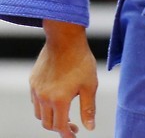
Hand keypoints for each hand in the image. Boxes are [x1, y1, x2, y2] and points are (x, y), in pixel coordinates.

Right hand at [30, 21, 97, 136]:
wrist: (65, 38)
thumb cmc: (80, 60)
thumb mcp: (90, 85)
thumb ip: (88, 108)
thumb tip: (90, 127)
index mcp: (59, 100)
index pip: (60, 127)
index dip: (68, 134)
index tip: (74, 134)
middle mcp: (44, 97)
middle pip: (47, 123)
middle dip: (59, 127)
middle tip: (71, 125)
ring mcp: (36, 89)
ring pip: (39, 113)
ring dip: (49, 117)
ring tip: (63, 112)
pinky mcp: (33, 80)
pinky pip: (35, 100)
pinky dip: (43, 105)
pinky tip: (54, 98)